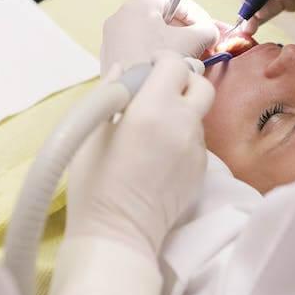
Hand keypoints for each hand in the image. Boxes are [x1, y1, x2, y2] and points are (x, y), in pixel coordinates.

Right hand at [66, 53, 213, 257]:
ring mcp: (197, 149)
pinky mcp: (201, 171)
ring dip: (182, 110)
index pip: (174, 65)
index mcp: (154, 109)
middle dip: (183, 80)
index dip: (162, 60)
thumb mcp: (93, 132)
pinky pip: (197, 142)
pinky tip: (159, 155)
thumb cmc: (95, 184)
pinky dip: (182, 137)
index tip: (148, 66)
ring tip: (153, 129)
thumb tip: (122, 69)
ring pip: (199, 115)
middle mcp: (184, 124)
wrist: (119, 233)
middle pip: (201, 84)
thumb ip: (111, 93)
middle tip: (159, 90)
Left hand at [100, 0, 218, 74]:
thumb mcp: (192, 42)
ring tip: (186, 59)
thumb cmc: (159, 64)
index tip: (207, 29)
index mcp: (138, 5)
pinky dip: (154, 53)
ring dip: (170, 42)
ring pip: (149, 33)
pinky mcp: (110, 57)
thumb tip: (211, 32)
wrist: (129, 97)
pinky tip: (166, 69)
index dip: (195, 12)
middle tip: (201, 45)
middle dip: (184, 30)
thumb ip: (207, 31)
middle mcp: (121, 17)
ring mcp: (112, 38)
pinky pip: (137, 48)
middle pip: (160, 15)